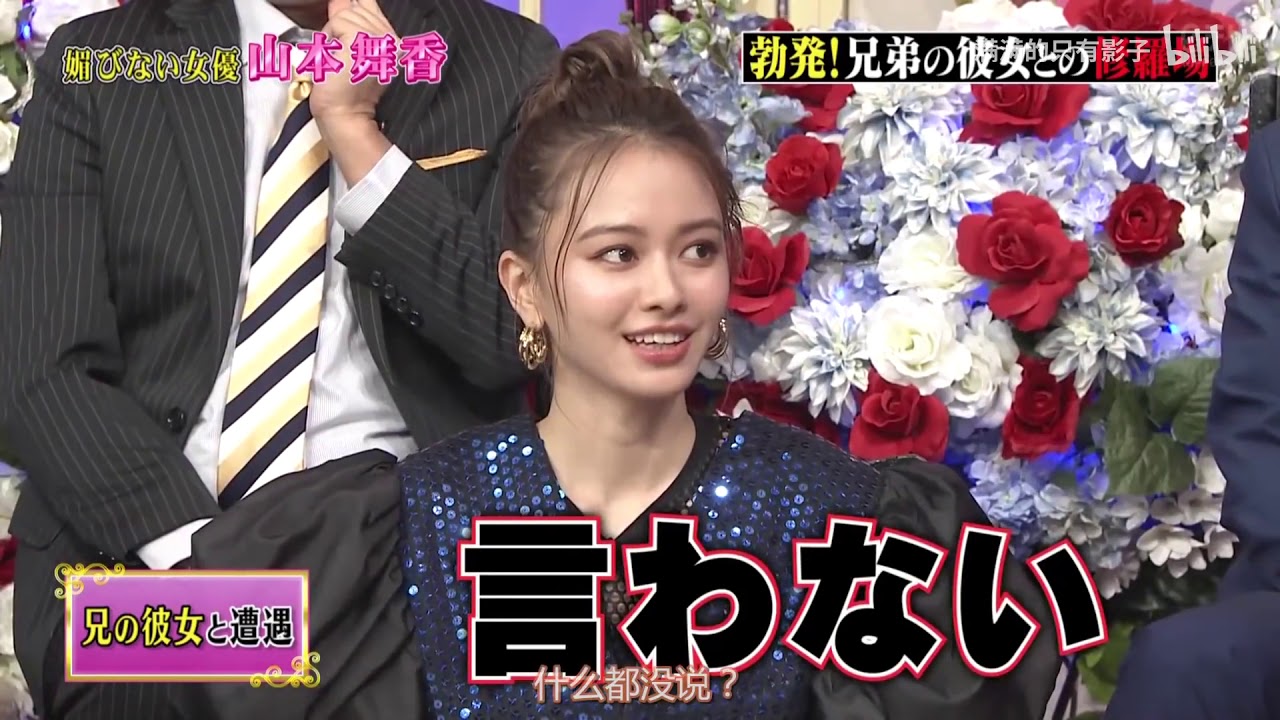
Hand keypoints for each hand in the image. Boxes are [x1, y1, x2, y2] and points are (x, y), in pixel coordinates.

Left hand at [309, 0, 398, 122]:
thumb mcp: (347, 48)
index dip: (354, 9)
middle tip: (341, 55)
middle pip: (357, 8)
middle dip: (340, 26)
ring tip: (339, 59)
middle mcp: (394, 39)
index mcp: (394, 42)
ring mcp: (382, 39)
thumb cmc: (344, 90)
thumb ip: (348, 22)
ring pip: (347, 14)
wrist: (343, 114)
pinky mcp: (366, 40)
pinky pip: (338, 21)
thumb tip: (341, 0)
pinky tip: (337, 57)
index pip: (370, 6)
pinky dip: (330, 37)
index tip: (344, 34)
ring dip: (334, 34)